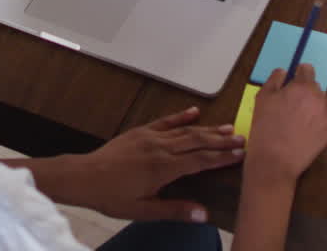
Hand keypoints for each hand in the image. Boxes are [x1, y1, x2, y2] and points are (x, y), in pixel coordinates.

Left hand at [72, 107, 244, 221]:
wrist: (84, 176)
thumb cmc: (112, 196)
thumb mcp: (143, 210)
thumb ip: (174, 210)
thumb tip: (203, 214)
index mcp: (164, 168)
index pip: (201, 160)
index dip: (222, 157)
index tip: (241, 154)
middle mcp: (161, 148)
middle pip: (198, 141)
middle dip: (221, 140)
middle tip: (242, 138)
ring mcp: (150, 137)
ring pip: (185, 130)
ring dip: (208, 129)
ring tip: (228, 127)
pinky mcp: (141, 131)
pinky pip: (165, 121)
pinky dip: (181, 116)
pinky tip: (194, 112)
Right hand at [244, 65, 326, 186]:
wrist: (275, 161)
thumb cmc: (266, 128)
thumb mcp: (262, 97)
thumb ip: (274, 79)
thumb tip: (283, 72)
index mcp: (303, 86)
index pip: (307, 69)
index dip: (298, 74)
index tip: (292, 82)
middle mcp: (320, 98)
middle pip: (314, 87)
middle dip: (304, 92)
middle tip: (289, 106)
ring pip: (321, 103)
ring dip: (311, 106)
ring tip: (296, 121)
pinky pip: (325, 118)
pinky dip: (317, 121)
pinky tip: (303, 130)